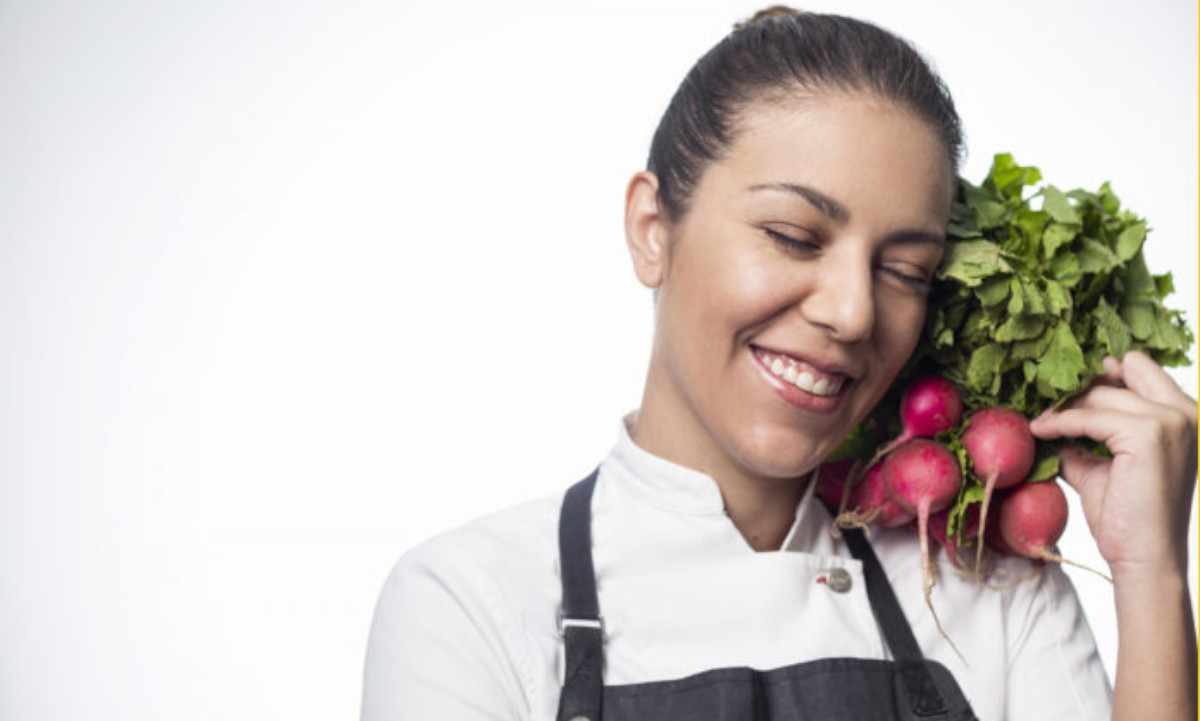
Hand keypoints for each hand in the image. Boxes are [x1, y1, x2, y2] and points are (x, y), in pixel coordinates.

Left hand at [1028, 351, 1197, 578]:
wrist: (1144, 559)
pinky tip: (1040, 431)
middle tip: (1047, 401)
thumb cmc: (1128, 519)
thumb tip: (1048, 417)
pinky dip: (1059, 422)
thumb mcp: (1103, 466)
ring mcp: (1170, 420)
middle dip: (1081, 384)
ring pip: (1099, 393)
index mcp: (1183, 415)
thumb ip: (1085, 438)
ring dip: (1064, 405)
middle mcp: (1185, 412)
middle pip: (1120, 369)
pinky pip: (1087, 416)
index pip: (1138, 365)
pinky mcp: (1148, 433)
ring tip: (1039, 423)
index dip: (1100, 375)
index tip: (1063, 389)